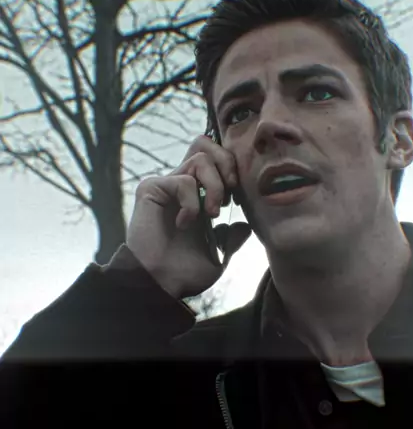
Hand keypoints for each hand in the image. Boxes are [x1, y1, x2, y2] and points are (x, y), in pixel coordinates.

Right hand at [125, 136, 250, 298]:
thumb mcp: (218, 255)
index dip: (231, 167)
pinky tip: (185, 223)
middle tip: (231, 194)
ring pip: (201, 158)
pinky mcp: (152, 189)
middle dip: (227, 164)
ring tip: (211, 214)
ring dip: (215, 187)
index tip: (237, 197)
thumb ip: (231, 238)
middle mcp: (182, 185)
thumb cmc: (185, 273)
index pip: (215, 159)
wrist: (161, 285)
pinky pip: (184, 181)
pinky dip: (192, 203)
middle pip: (206, 144)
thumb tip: (245, 225)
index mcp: (198, 196)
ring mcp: (167, 185)